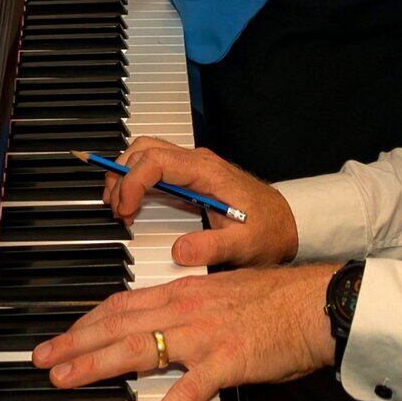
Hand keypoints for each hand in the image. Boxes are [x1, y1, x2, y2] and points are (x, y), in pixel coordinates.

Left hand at [32, 265, 337, 400]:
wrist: (314, 302)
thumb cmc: (275, 299)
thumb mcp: (223, 291)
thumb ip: (192, 306)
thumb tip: (167, 323)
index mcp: (184, 290)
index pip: (123, 303)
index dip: (89, 319)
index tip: (65, 334)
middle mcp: (186, 308)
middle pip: (118, 323)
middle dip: (75, 341)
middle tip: (43, 358)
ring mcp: (203, 335)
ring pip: (138, 348)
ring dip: (97, 365)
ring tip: (67, 379)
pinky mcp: (225, 361)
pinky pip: (188, 391)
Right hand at [102, 137, 297, 269]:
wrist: (287, 222)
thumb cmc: (268, 231)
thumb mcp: (244, 245)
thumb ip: (213, 248)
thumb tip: (178, 251)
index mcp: (207, 172)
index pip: (156, 160)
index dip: (132, 182)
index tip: (124, 211)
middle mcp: (197, 162)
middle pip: (145, 149)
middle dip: (121, 175)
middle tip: (114, 209)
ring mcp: (193, 166)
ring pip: (147, 151)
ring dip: (125, 173)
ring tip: (118, 206)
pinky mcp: (190, 175)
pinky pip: (155, 164)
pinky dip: (135, 177)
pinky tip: (131, 201)